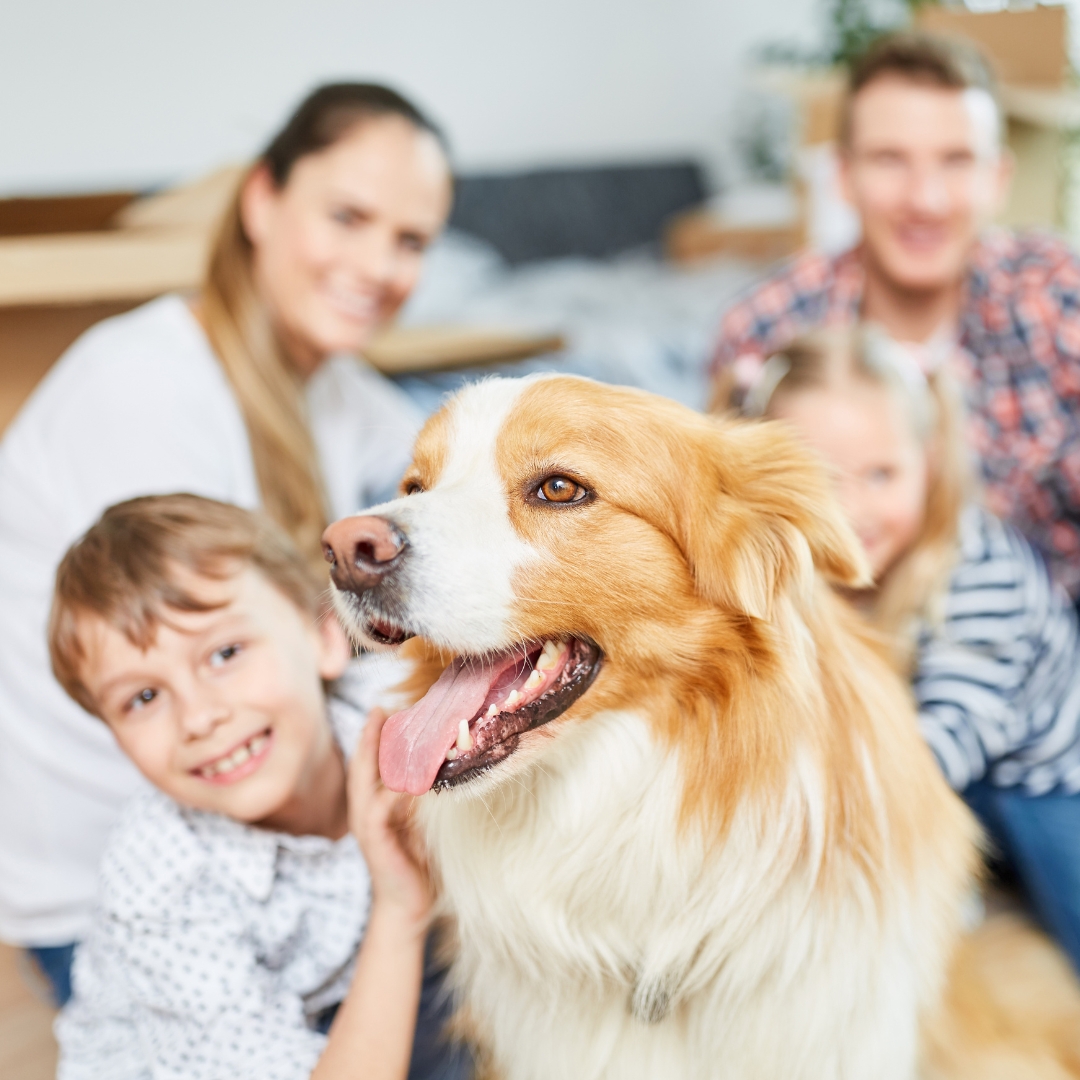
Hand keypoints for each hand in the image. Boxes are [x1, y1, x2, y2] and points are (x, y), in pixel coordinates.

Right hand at [348, 709, 432, 932]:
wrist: (408, 905)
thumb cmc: (418, 860)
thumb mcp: (420, 820)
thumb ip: (421, 795)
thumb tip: (442, 764)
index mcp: (373, 804)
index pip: (369, 763)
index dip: (374, 736)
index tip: (385, 708)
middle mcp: (364, 811)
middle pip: (360, 765)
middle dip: (368, 736)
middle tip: (379, 709)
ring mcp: (366, 826)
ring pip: (364, 782)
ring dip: (376, 755)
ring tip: (387, 730)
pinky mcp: (375, 841)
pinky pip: (380, 808)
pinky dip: (392, 790)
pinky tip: (407, 777)